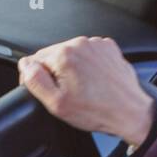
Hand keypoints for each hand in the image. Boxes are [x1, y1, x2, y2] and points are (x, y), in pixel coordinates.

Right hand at [18, 36, 155, 145]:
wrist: (130, 112)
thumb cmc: (97, 111)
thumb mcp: (57, 104)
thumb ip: (36, 81)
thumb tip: (25, 66)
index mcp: (64, 55)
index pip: (34, 60)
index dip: (35, 78)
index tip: (46, 91)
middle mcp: (80, 44)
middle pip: (53, 55)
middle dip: (55, 73)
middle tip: (67, 94)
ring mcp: (96, 45)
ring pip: (71, 54)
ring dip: (72, 69)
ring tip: (83, 89)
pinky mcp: (108, 48)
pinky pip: (88, 54)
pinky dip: (87, 66)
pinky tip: (93, 82)